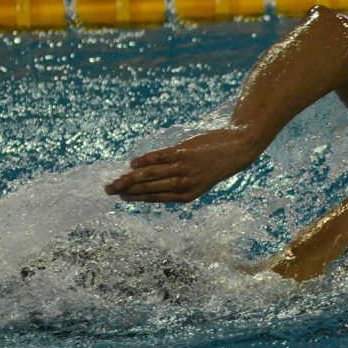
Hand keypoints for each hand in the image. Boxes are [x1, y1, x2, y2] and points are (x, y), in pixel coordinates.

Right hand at [104, 127, 260, 202]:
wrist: (237, 148)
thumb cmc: (215, 164)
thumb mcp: (199, 179)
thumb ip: (177, 182)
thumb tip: (150, 180)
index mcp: (188, 195)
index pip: (156, 198)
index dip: (137, 198)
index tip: (121, 198)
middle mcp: (185, 184)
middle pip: (150, 188)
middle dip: (128, 190)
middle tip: (109, 190)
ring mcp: (184, 168)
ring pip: (152, 175)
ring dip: (131, 178)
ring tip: (116, 180)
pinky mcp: (184, 153)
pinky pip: (160, 157)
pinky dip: (146, 160)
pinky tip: (133, 163)